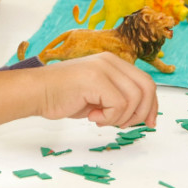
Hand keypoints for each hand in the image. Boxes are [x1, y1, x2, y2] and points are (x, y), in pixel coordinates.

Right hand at [35, 52, 158, 127]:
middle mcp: (111, 61)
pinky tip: (92, 116)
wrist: (37, 92)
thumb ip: (118, 98)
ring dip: (121, 118)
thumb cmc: (63, 96)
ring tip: (102, 119)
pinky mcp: (96, 79)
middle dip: (142, 112)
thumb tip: (142, 114)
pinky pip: (118, 105)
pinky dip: (109, 118)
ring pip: (134, 99)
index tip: (149, 122)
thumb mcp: (98, 95)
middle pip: (146, 87)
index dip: (151, 104)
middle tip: (125, 125)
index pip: (145, 82)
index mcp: (113, 62)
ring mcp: (104, 68)